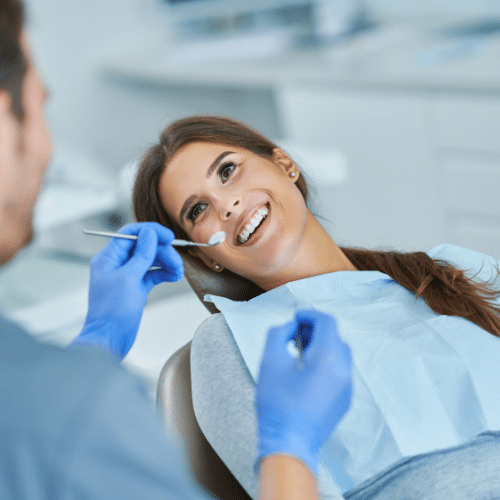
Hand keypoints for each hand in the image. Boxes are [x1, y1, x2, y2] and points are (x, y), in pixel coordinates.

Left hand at [70, 222, 183, 358]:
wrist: (110, 339)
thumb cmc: (113, 312)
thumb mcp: (129, 278)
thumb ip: (141, 254)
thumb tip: (149, 234)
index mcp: (109, 257)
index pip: (131, 234)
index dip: (151, 232)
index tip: (168, 236)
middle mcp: (117, 264)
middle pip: (144, 247)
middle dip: (162, 252)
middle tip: (177, 261)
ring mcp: (127, 275)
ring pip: (150, 260)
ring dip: (166, 262)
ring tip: (178, 271)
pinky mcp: (135, 287)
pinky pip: (152, 273)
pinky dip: (163, 273)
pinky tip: (174, 276)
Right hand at [255, 310, 351, 474]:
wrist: (289, 443)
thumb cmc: (277, 404)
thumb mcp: (270, 361)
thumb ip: (279, 334)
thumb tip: (290, 327)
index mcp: (327, 358)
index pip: (326, 323)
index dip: (310, 315)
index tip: (296, 317)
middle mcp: (343, 370)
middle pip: (335, 337)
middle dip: (315, 330)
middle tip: (295, 335)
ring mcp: (346, 386)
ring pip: (339, 354)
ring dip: (322, 346)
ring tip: (300, 352)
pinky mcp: (345, 399)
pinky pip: (340, 371)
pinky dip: (327, 363)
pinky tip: (307, 372)